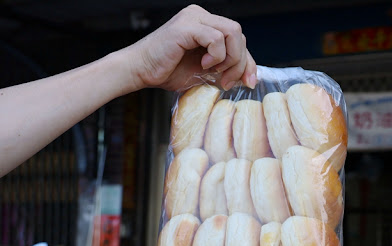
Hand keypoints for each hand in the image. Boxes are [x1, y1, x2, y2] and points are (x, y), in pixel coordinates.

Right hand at [127, 5, 256, 91]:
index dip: (248, 62)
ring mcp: (193, 18)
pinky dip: (216, 55)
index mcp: (206, 24)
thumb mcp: (206, 73)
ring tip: (214, 71)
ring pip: (233, 32)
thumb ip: (226, 69)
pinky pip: (216, 38)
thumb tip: (250, 76)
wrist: (140, 71)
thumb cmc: (168, 71)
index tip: (249, 82)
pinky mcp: (186, 26)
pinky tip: (203, 65)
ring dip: (230, 58)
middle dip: (240, 63)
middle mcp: (201, 16)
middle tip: (226, 81)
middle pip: (239, 34)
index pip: (238, 38)